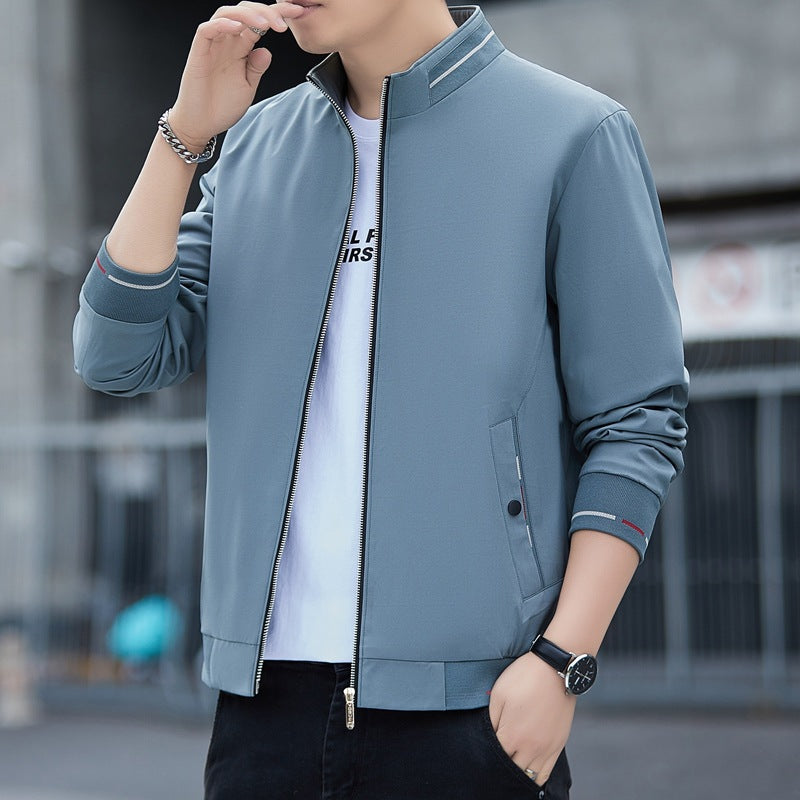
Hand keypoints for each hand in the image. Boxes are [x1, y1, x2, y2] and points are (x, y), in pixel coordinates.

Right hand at [169, 2, 305, 149]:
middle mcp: (226, 42)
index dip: (278, 14)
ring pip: (226, 14)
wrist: (201, 124)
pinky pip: (207, 30)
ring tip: (265, 23)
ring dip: (247, 15)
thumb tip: (267, 51)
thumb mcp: (248, 86)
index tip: (298, 13)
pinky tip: (238, 28)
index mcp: (240, 48)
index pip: (260, 23)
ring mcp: (212, 45)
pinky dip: (222, 25)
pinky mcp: (199, 52)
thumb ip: (256, 68)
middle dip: (266, 11)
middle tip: (283, 22)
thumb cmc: (221, 106)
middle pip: (245, 12)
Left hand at [487, 651, 575, 785]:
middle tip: (496, 758)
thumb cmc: (524, 678)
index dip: (487, 754)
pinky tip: (528, 770)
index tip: (485, 749)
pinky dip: (536, 777)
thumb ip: (492, 721)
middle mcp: (531, 748)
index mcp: (512, 735)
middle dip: (502, 767)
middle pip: (512, 770)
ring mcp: (547, 749)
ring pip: (530, 777)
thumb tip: (490, 738)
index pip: (495, 757)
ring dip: (518, 773)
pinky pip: (546, 773)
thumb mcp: (498, 694)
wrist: (555, 668)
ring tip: (510, 765)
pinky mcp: (559, 745)